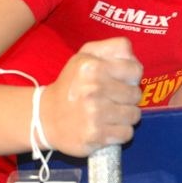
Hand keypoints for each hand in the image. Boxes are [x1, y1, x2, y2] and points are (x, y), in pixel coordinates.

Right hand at [41, 38, 142, 156]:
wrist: (45, 117)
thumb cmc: (72, 84)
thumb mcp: (86, 55)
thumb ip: (114, 48)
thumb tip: (133, 57)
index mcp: (92, 66)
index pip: (135, 71)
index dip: (131, 76)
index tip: (121, 80)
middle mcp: (93, 89)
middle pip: (136, 94)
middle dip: (128, 97)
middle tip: (113, 98)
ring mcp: (95, 114)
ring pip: (134, 115)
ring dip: (126, 115)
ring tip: (110, 112)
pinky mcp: (96, 135)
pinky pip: (127, 133)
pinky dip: (120, 131)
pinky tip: (107, 126)